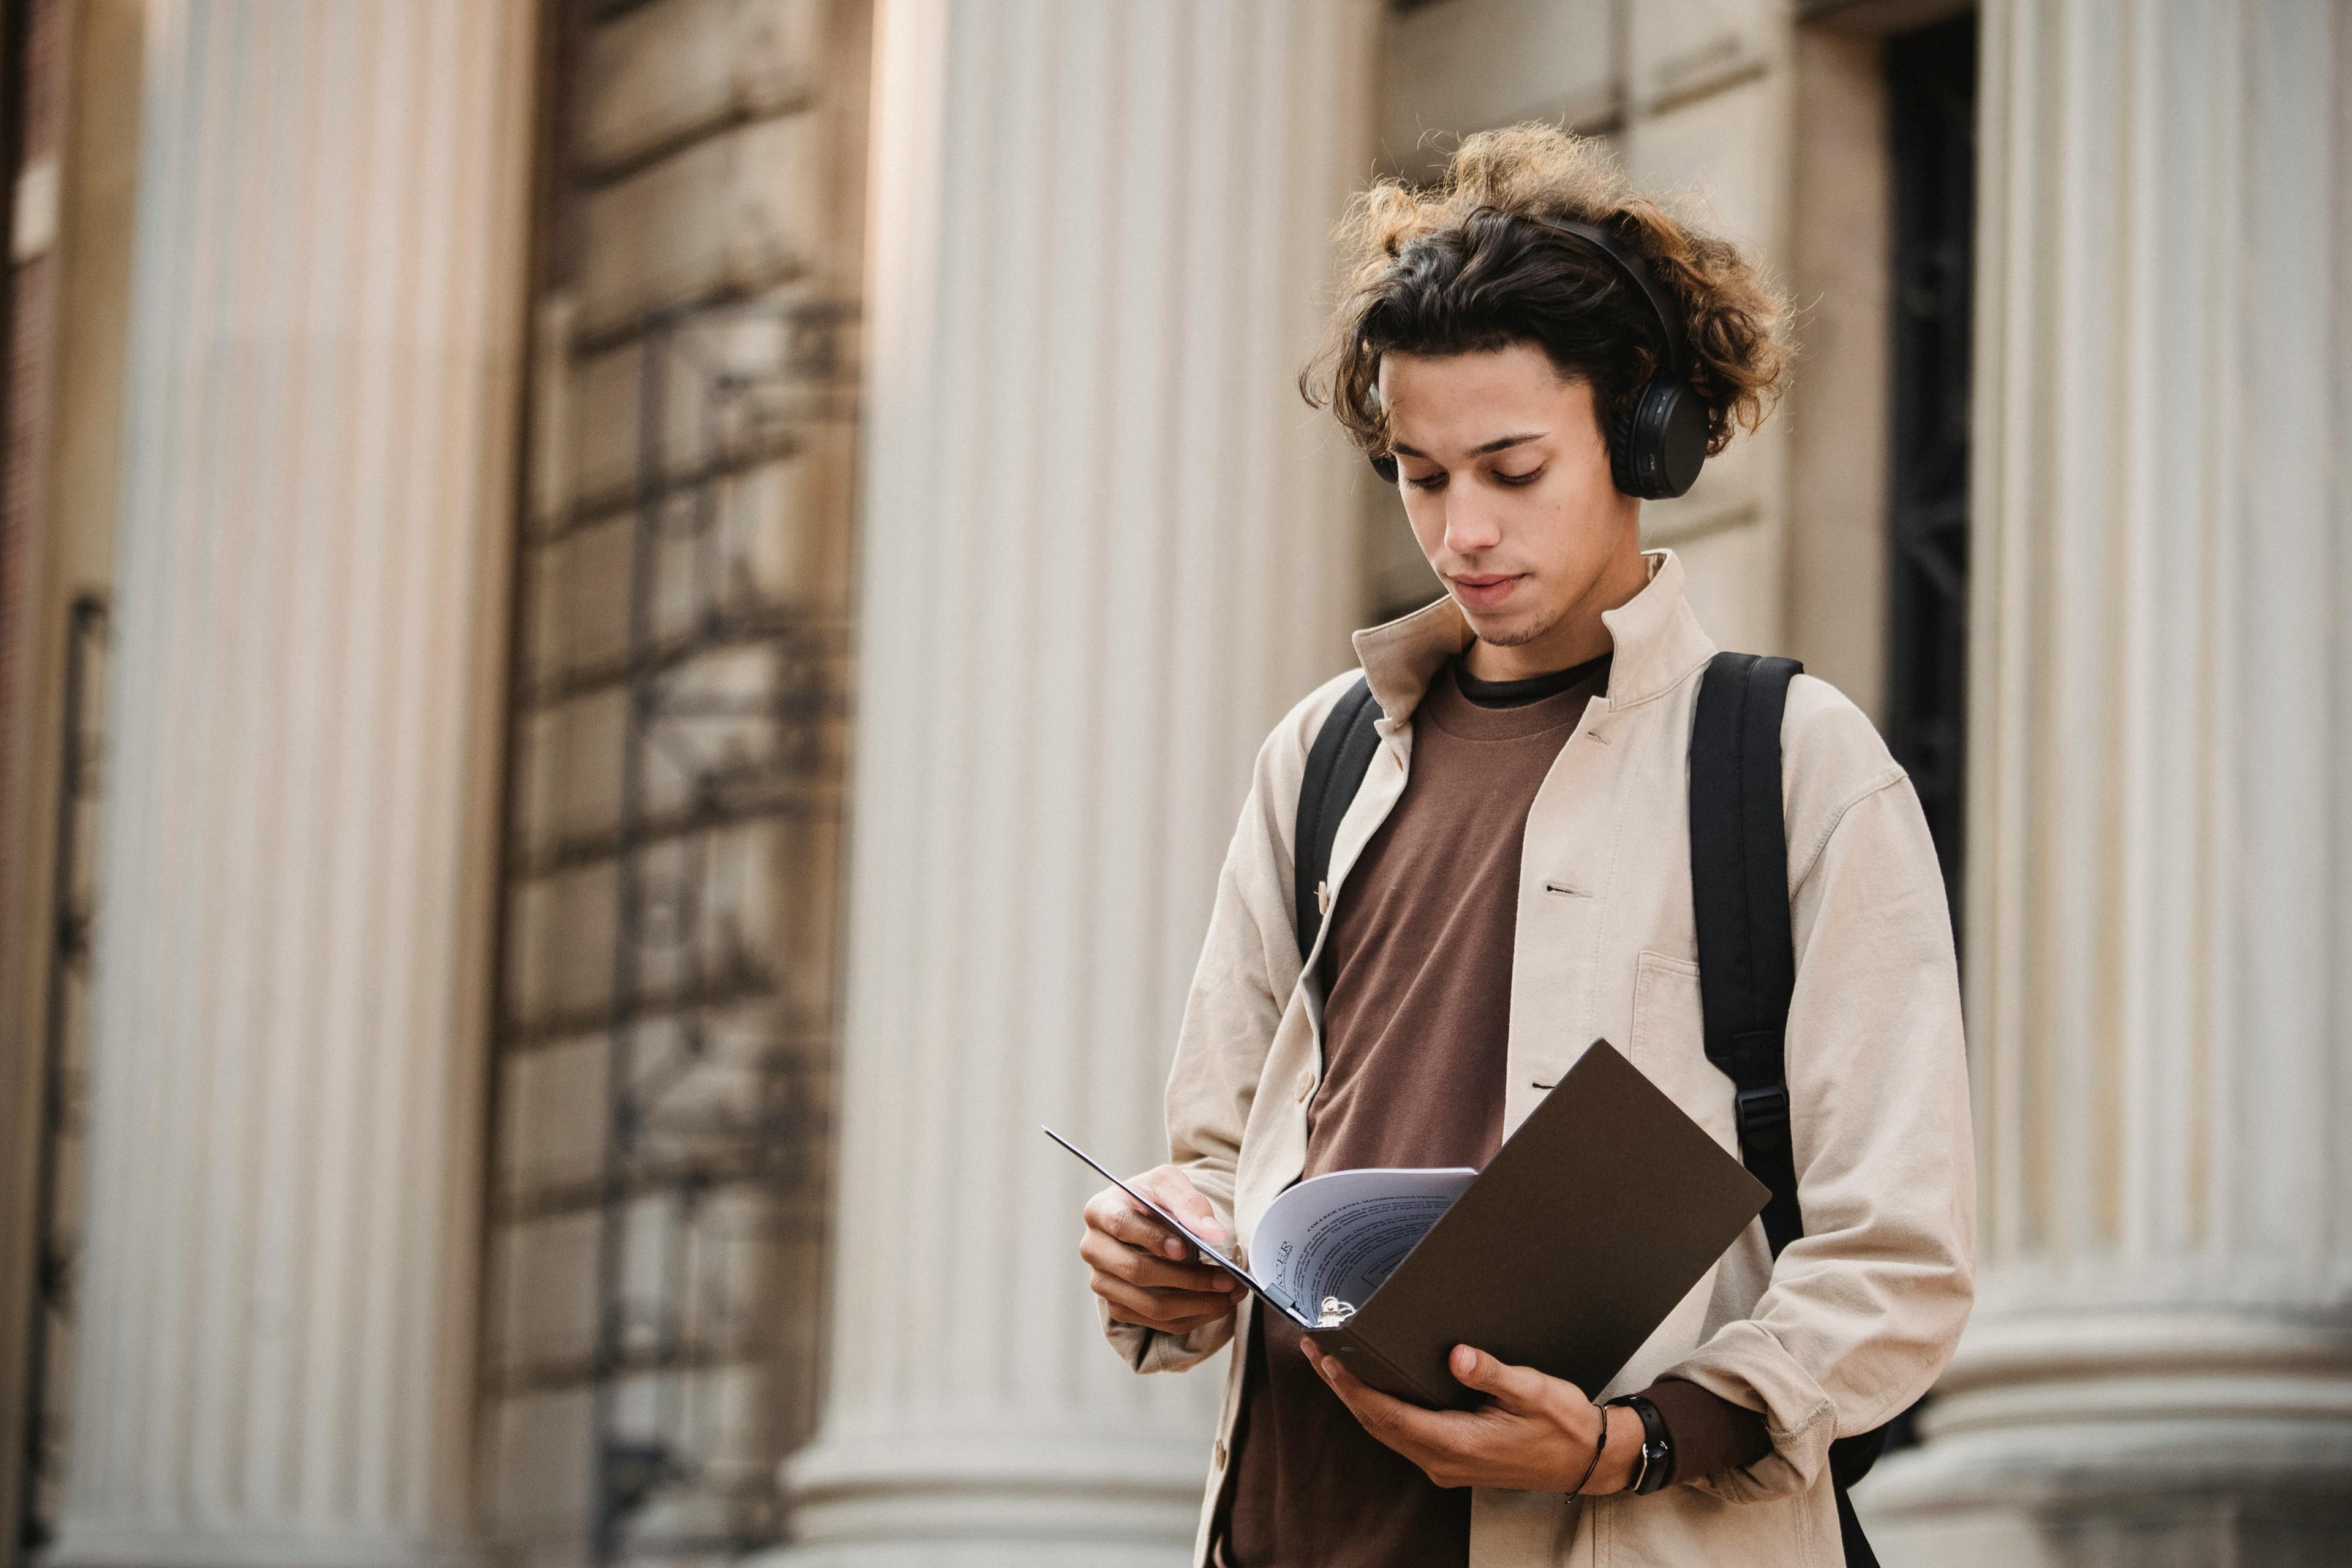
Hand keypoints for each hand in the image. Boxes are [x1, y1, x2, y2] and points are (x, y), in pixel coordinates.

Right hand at [1079, 1164, 1247, 1334]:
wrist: (1144, 1216)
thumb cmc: (1154, 1198)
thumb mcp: (1170, 1183)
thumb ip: (1189, 1202)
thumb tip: (1212, 1233)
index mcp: (1100, 1210)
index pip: (1122, 1225)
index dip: (1153, 1239)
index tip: (1186, 1249)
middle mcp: (1094, 1248)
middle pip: (1137, 1272)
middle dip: (1188, 1279)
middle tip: (1227, 1278)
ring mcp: (1102, 1282)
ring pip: (1149, 1305)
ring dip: (1196, 1304)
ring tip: (1230, 1294)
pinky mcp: (1117, 1305)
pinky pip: (1156, 1322)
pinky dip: (1191, 1317)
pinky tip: (1217, 1305)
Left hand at [1303, 1341, 1641, 1493]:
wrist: (1588, 1461)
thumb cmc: (1563, 1425)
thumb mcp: (1534, 1392)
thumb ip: (1492, 1374)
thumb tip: (1457, 1355)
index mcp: (1456, 1444)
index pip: (1388, 1414)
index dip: (1353, 1387)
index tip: (1328, 1359)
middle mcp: (1442, 1460)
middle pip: (1376, 1422)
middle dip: (1342, 1387)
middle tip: (1314, 1349)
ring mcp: (1445, 1463)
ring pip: (1386, 1429)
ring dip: (1357, 1397)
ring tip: (1331, 1362)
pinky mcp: (1451, 1458)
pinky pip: (1402, 1432)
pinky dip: (1379, 1407)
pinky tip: (1371, 1385)